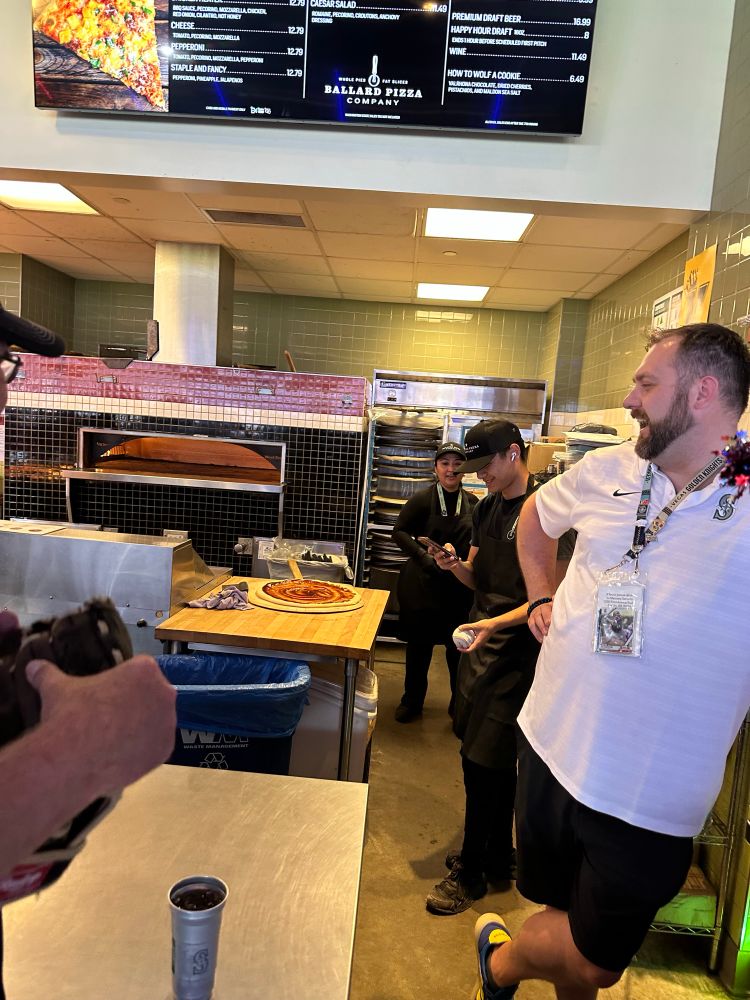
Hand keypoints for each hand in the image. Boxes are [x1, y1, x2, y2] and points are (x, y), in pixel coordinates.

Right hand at [26, 655, 176, 795]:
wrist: (74, 758)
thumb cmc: (71, 714)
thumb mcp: (56, 688)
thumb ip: (47, 674)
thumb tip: (32, 666)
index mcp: (144, 669)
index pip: (139, 673)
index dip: (122, 686)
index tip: (106, 698)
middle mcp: (164, 692)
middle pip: (152, 696)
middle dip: (135, 705)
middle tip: (109, 719)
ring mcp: (168, 722)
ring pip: (157, 722)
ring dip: (142, 727)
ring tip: (114, 739)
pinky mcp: (166, 749)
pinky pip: (157, 747)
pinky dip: (144, 750)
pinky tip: (122, 754)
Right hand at [430, 541, 458, 569]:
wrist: (454, 559)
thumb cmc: (450, 551)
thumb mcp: (449, 547)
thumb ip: (448, 546)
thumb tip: (448, 550)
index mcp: (436, 552)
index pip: (431, 551)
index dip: (430, 549)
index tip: (431, 547)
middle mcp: (437, 558)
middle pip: (436, 557)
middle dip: (440, 554)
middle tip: (444, 552)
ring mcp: (440, 563)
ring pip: (443, 562)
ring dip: (448, 560)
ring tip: (453, 558)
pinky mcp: (444, 567)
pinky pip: (448, 567)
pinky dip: (452, 565)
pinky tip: (456, 563)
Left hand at [457, 619, 494, 652]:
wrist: (494, 625)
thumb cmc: (486, 625)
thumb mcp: (475, 625)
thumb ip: (467, 627)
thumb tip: (459, 628)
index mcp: (478, 642)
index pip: (470, 650)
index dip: (463, 650)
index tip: (458, 648)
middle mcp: (480, 644)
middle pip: (471, 649)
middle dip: (464, 648)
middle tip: (458, 644)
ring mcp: (481, 642)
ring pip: (473, 645)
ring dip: (467, 644)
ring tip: (461, 641)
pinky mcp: (481, 639)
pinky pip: (475, 642)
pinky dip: (470, 640)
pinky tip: (467, 636)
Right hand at [528, 601, 553, 641]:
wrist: (541, 606)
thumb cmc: (551, 608)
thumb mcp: (554, 605)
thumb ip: (556, 603)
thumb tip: (554, 598)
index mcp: (545, 607)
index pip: (545, 611)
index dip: (546, 617)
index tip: (549, 623)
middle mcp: (538, 611)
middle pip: (538, 618)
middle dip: (542, 626)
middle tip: (547, 632)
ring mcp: (533, 617)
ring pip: (533, 624)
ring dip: (538, 631)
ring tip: (544, 638)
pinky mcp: (530, 622)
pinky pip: (531, 628)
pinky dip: (536, 635)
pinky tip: (541, 640)